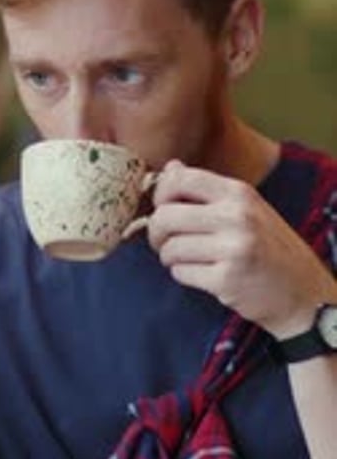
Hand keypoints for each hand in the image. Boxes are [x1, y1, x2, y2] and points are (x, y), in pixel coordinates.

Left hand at [147, 160, 336, 338]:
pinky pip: (180, 273)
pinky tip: (201, 274)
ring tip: (187, 259)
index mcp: (239, 193)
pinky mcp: (226, 279)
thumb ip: (207, 189)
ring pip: (169, 248)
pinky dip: (182, 275)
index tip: (162, 208)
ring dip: (169, 257)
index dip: (160, 194)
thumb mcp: (246, 207)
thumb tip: (170, 168)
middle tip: (164, 241)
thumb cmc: (268, 247)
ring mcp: (232, 248)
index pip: (180, 179)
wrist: (302, 291)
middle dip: (156, 232)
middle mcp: (236, 216)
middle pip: (165, 216)